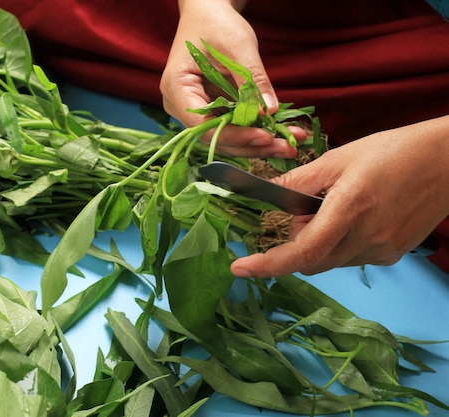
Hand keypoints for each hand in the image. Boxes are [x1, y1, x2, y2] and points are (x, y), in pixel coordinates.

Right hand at [160, 0, 304, 157]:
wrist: (208, 14)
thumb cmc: (216, 24)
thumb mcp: (239, 47)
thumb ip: (252, 80)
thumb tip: (269, 111)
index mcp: (176, 88)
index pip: (203, 125)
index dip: (234, 135)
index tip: (265, 135)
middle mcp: (180, 105)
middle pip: (215, 137)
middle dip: (252, 145)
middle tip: (287, 148)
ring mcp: (194, 110)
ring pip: (225, 138)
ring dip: (257, 143)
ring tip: (289, 144)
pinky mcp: (209, 111)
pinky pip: (231, 128)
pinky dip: (254, 132)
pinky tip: (280, 135)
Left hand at [230, 116, 448, 276]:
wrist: (448, 160)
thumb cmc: (393, 151)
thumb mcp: (338, 158)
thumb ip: (299, 183)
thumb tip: (268, 198)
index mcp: (350, 209)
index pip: (301, 252)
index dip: (267, 265)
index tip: (239, 269)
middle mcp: (367, 238)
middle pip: (311, 261)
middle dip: (295, 243)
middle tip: (303, 212)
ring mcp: (383, 250)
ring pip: (330, 261)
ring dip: (318, 242)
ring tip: (335, 207)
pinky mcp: (393, 254)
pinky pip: (351, 257)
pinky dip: (340, 243)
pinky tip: (355, 216)